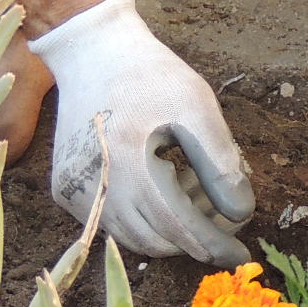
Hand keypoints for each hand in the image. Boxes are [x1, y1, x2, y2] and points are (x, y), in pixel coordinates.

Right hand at [27, 0, 254, 263]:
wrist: (92, 51)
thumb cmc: (151, 75)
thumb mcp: (196, 107)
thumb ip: (220, 162)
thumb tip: (242, 212)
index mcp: (129, 165)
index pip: (178, 226)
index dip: (213, 243)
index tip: (241, 255)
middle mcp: (95, 188)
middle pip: (155, 240)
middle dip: (195, 235)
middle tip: (223, 210)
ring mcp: (74, 193)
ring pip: (132, 236)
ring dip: (170, 228)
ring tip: (194, 186)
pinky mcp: (65, 191)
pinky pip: (111, 220)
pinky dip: (143, 216)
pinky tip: (164, 181)